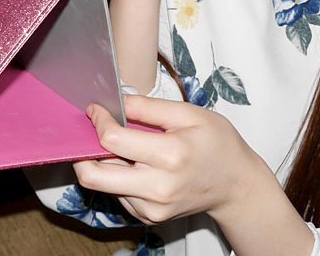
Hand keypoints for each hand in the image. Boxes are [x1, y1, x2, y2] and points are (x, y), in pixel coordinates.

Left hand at [72, 95, 272, 225]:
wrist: (236, 185)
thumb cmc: (217, 143)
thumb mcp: (190, 113)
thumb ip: (150, 107)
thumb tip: (116, 102)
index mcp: (171, 155)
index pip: (113, 140)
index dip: (98, 121)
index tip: (95, 110)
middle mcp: (158, 187)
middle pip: (94, 177)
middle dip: (83, 153)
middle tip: (90, 135)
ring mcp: (152, 208)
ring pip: (104, 186)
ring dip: (105, 164)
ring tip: (125, 148)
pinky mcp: (149, 218)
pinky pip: (118, 196)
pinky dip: (120, 178)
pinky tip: (138, 166)